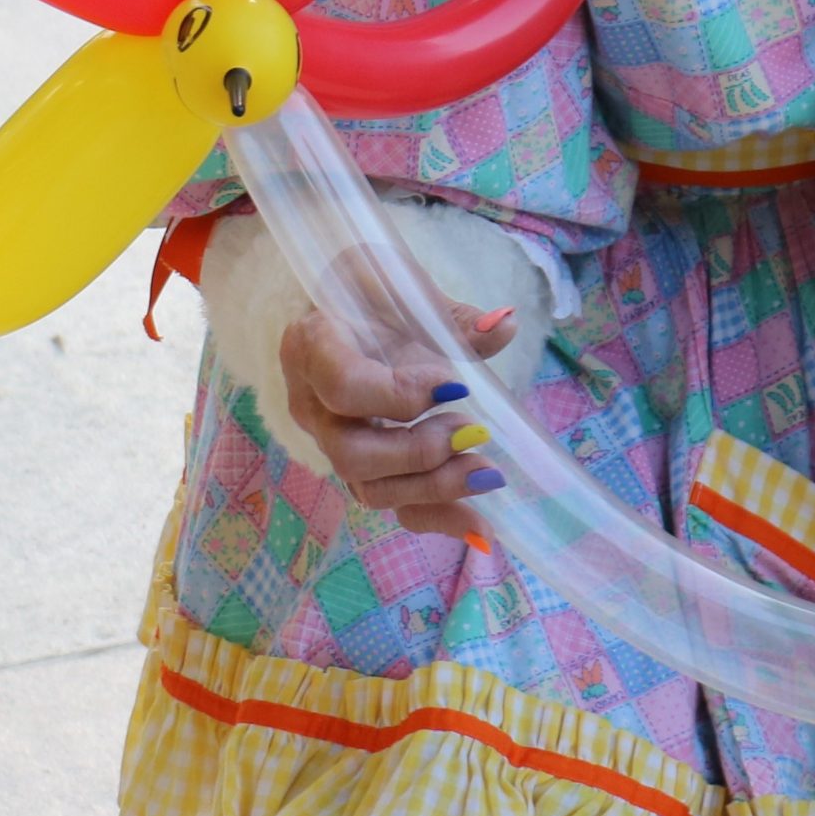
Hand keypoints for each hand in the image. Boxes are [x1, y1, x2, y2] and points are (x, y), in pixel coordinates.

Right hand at [281, 290, 516, 541]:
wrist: (348, 308)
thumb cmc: (371, 290)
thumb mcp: (404, 287)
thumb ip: (452, 314)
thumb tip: (502, 325)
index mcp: (312, 348)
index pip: (342, 386)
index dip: (398, 396)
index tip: (453, 386)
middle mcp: (313, 405)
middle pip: (352, 453)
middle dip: (419, 452)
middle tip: (473, 432)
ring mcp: (334, 442)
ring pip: (369, 488)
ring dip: (433, 488)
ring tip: (485, 471)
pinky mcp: (362, 466)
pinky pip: (391, 504)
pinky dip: (437, 518)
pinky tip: (480, 528)